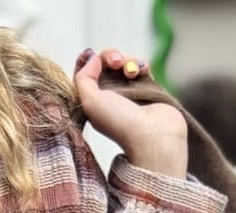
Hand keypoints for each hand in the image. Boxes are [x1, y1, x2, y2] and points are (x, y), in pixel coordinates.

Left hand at [74, 47, 188, 180]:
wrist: (153, 135)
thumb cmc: (120, 123)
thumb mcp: (89, 101)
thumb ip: (83, 77)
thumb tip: (93, 59)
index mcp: (94, 103)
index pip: (86, 74)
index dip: (87, 61)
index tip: (89, 54)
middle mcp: (110, 97)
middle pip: (106, 64)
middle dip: (110, 57)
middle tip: (116, 62)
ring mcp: (129, 92)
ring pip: (124, 63)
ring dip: (127, 60)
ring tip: (131, 72)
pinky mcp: (148, 88)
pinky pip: (141, 66)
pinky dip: (141, 64)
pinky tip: (142, 71)